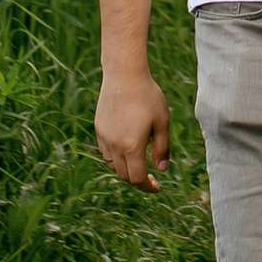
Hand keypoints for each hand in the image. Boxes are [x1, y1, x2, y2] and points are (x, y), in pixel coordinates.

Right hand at [94, 66, 170, 191]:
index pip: (137, 178)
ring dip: (125, 169)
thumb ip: (162, 149)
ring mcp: (104, 137)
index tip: (157, 187)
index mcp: (132, 146)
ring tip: (139, 162)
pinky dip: (116, 157)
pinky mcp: (99, 128)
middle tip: (150, 177)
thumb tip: (161, 170)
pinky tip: (127, 148)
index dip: (147, 186)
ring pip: (112, 165)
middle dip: (137, 179)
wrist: (124, 75)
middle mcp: (114, 145)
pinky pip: (105, 152)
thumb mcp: (162, 122)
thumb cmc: (148, 96)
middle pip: (124, 175)